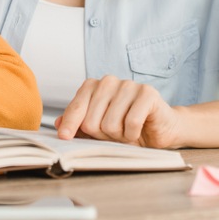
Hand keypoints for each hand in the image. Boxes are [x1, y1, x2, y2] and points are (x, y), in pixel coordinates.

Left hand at [55, 75, 180, 148]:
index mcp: (94, 86)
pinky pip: (131, 122)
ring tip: (128, 132)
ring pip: (110, 124)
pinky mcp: (147, 93)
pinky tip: (138, 131)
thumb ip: (79, 125)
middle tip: (115, 135)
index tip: (64, 138)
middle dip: (103, 136)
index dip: (70, 124)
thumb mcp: (99, 129)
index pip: (77, 106)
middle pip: (91, 120)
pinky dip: (133, 134)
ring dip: (119, 137)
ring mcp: (129, 85)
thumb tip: (58, 125)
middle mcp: (109, 81)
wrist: (160, 129)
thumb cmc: (127, 128)